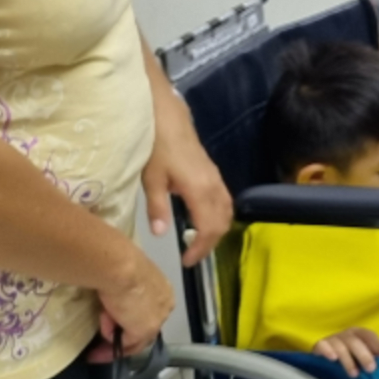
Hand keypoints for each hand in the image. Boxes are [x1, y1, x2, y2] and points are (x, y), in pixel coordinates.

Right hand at [88, 247, 174, 360]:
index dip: (130, 323)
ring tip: (95, 351)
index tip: (113, 328)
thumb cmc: (120, 266)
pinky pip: (125, 342)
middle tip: (101, 349)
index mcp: (163, 292)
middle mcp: (165, 306)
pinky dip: (110, 340)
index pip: (149, 313)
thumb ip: (125, 293)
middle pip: (145, 330)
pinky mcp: (145, 330)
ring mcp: (157, 320)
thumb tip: (113, 305)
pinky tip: (101, 330)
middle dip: (123, 340)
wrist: (119, 267)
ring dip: (114, 344)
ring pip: (136, 340)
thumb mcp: (125, 280)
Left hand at [142, 101, 231, 267]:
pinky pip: (224, 202)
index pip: (208, 227)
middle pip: (222, 222)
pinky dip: (219, 217)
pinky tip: (204, 222)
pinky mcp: (214, 174)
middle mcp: (213, 186)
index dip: (201, 248)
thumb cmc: (156, 146)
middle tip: (192, 257)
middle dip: (210, 243)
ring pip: (227, 212)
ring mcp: (216, 179)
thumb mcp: (151, 178)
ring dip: (217, 231)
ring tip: (198, 243)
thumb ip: (157, 207)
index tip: (187, 262)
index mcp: (198, 189)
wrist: (167, 117)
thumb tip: (161, 233)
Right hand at [314, 327, 378, 377]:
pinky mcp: (318, 346)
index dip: (376, 345)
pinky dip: (327, 350)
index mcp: (358, 335)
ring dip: (348, 360)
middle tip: (371, 369)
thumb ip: (371, 362)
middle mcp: (346, 335)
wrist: (323, 367)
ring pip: (340, 345)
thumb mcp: (360, 361)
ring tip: (354, 374)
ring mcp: (332, 339)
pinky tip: (332, 358)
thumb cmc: (348, 363)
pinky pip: (322, 345)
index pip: (369, 335)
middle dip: (364, 355)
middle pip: (355, 341)